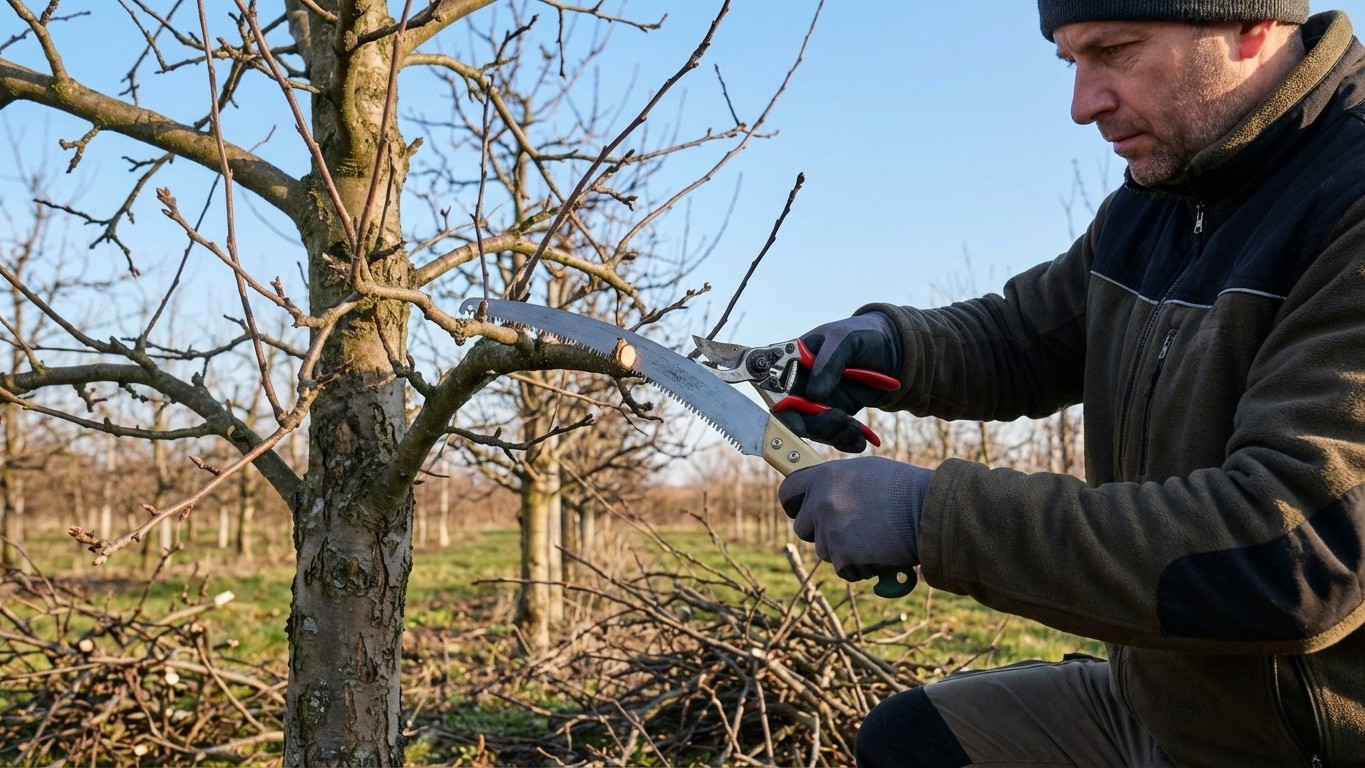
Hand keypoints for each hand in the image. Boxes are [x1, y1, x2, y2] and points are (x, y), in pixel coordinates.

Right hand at [776, 313, 900, 452]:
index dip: (782, 411)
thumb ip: (829, 360)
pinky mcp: (837, 413)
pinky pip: (836, 435)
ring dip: (834, 433)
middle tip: (840, 419)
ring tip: (855, 427)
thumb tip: (814, 393)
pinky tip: (860, 440)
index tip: (798, 424)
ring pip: (815, 429)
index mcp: (794, 363)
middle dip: (816, 425)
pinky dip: (847, 442)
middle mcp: (802, 385)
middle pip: (795, 416)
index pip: (776, 389)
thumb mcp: (845, 338)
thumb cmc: (860, 334)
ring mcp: (818, 402)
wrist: (889, 347)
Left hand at [778, 456, 929, 585]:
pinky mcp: (843, 554)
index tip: (799, 511)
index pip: (787, 491)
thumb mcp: (865, 471)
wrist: (929, 510)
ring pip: (824, 551)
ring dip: (844, 551)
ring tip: (873, 538)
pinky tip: (878, 552)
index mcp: (826, 475)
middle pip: (802, 527)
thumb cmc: (905, 489)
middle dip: (820, 533)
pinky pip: (842, 568)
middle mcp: (821, 500)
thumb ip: (838, 482)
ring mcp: (830, 528)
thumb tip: (822, 492)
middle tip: (848, 531)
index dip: (793, 504)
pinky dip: (858, 567)